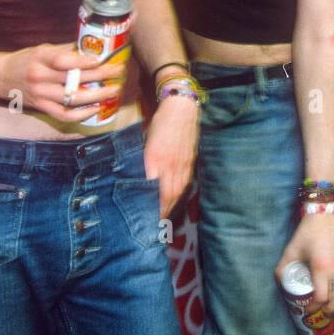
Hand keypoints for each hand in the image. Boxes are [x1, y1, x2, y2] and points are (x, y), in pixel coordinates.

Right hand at [0, 43, 125, 122]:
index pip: (63, 60)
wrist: (1, 77)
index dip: (83, 61)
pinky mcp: (41, 107)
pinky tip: (96, 108)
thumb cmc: (26, 59)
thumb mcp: (42, 48)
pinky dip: (81, 114)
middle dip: (100, 75)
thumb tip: (92, 47)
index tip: (102, 59)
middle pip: (73, 78)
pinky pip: (64, 115)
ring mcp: (40, 94)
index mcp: (40, 58)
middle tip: (118, 71)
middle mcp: (39, 76)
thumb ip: (65, 50)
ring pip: (72, 98)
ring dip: (97, 95)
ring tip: (114, 90)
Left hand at [143, 94, 198, 217]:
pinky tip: (174, 201)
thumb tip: (143, 180)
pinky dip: (179, 195)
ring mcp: (183, 165)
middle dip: (163, 212)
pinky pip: (185, 184)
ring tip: (164, 218)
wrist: (182, 108)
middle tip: (155, 226)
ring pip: (178, 191)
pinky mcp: (190, 163)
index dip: (155, 207)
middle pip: (169, 195)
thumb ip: (146, 161)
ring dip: (171, 206)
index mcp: (158, 159)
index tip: (149, 219)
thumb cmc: (161, 122)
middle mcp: (172, 165)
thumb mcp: (147, 140)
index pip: (156, 190)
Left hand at [276, 213, 333, 314]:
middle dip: (330, 309)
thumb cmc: (307, 232)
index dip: (314, 307)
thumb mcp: (291, 250)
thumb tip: (280, 282)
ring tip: (332, 302)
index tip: (308, 309)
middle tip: (322, 312)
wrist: (326, 215)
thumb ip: (283, 267)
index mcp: (321, 268)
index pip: (321, 298)